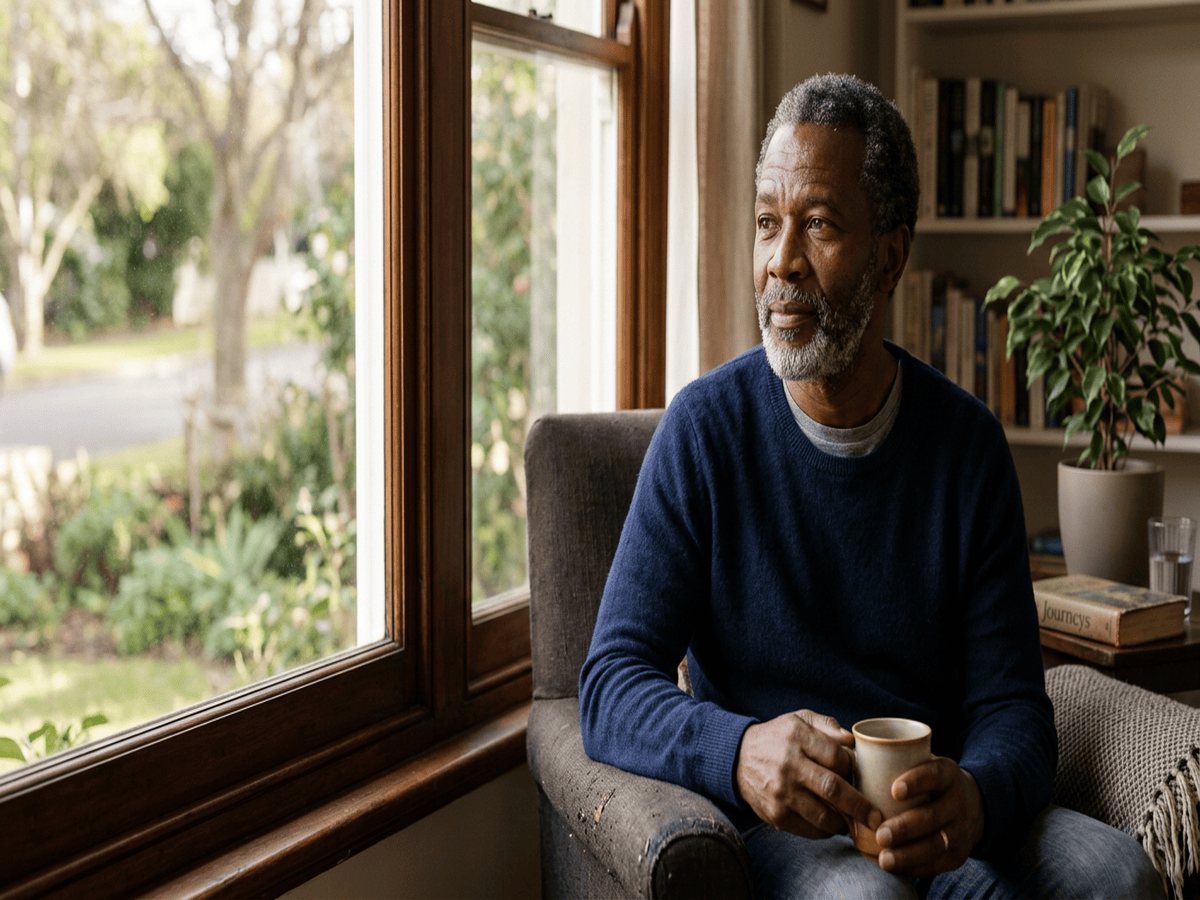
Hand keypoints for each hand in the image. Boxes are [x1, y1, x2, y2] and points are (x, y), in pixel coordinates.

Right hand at [736, 710, 880, 838]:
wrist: (738, 758)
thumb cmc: (777, 738)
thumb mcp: (799, 719)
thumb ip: (828, 726)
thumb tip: (853, 742)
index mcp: (797, 737)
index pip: (837, 757)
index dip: (852, 767)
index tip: (857, 771)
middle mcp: (788, 765)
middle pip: (832, 789)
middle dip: (860, 806)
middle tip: (876, 817)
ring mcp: (780, 792)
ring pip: (823, 815)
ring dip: (844, 822)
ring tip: (853, 822)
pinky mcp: (775, 814)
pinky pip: (808, 829)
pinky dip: (825, 831)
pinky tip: (831, 824)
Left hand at [875, 758, 984, 876]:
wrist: (973, 805)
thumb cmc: (930, 781)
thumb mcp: (923, 763)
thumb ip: (894, 759)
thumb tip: (848, 753)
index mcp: (948, 774)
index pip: (934, 775)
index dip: (916, 782)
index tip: (894, 790)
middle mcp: (959, 802)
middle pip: (933, 816)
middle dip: (906, 828)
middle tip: (880, 835)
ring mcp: (961, 830)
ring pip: (936, 844)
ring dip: (909, 854)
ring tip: (884, 859)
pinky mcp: (959, 855)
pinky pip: (938, 864)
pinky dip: (915, 868)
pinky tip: (894, 868)